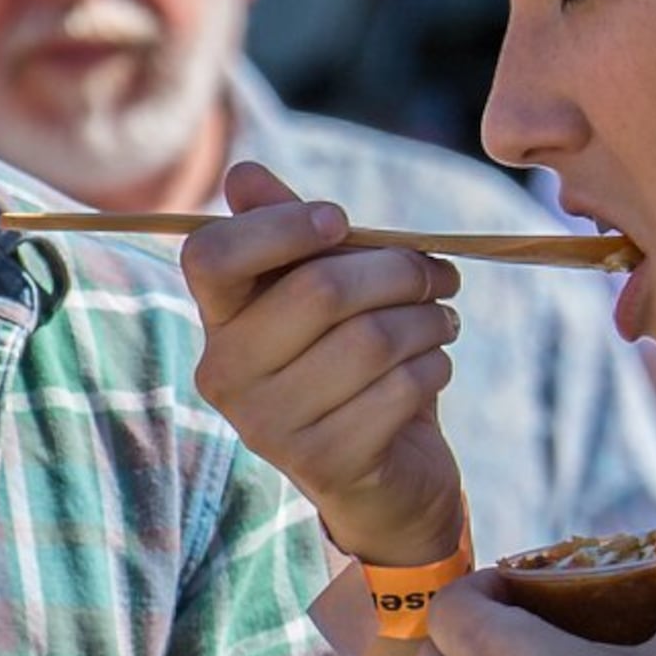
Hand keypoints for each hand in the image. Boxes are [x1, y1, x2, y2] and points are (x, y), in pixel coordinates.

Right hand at [182, 161, 466, 568]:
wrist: (380, 481)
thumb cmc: (347, 367)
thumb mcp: (318, 295)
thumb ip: (285, 234)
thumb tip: (242, 174)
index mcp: (216, 324)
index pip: (211, 257)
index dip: (280, 226)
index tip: (338, 221)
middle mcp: (226, 376)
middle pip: (319, 289)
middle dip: (398, 270)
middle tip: (437, 274)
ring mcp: (269, 426)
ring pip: (371, 338)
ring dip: (428, 319)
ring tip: (443, 319)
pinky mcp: (325, 462)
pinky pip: (400, 387)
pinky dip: (435, 366)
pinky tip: (434, 368)